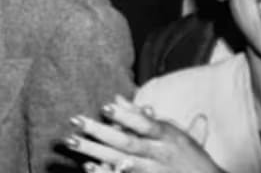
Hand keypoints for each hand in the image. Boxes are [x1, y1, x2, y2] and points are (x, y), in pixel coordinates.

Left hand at [64, 98, 222, 172]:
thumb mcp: (172, 132)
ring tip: (72, 141)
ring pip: (120, 160)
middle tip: (74, 121)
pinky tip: (88, 167)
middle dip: (99, 131)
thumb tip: (116, 97)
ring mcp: (154, 170)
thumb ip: (142, 115)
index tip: (104, 106)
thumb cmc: (189, 155)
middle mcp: (160, 153)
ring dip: (95, 151)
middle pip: (126, 142)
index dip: (125, 115)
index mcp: (167, 136)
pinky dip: (106, 172)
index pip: (144, 124)